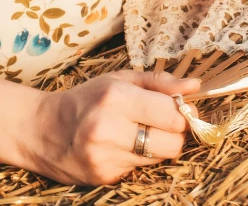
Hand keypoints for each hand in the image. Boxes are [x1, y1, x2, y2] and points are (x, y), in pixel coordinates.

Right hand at [27, 70, 199, 184]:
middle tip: (162, 122)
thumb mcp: (121, 79)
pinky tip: (120, 146)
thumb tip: (195, 86)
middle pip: (173, 143)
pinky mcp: (103, 177)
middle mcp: (110, 129)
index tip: (180, 108)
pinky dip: (137, 158)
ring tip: (137, 132)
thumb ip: (161, 82)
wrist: (42, 129)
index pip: (172, 115)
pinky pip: (139, 169)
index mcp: (117, 97)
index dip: (182, 112)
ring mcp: (105, 157)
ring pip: (158, 158)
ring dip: (156, 145)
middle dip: (175, 133)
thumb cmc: (87, 98)